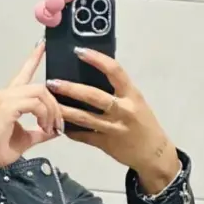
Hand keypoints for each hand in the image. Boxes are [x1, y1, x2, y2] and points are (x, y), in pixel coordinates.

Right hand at [0, 40, 63, 168]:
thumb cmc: (0, 150)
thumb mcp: (26, 138)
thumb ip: (40, 131)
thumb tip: (55, 130)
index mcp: (9, 98)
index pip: (23, 73)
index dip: (33, 59)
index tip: (42, 45)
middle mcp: (6, 93)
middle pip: (40, 86)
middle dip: (54, 104)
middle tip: (58, 124)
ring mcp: (5, 98)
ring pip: (39, 92)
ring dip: (51, 110)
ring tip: (51, 127)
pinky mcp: (7, 106)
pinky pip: (35, 103)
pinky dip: (44, 115)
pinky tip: (44, 127)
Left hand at [47, 48, 180, 190]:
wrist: (153, 153)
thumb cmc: (142, 122)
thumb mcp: (135, 101)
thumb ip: (117, 90)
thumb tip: (92, 73)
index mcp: (132, 94)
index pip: (115, 71)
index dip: (97, 60)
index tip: (78, 51)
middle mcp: (124, 110)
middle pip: (95, 96)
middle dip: (71, 89)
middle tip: (52, 82)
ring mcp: (114, 128)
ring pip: (85, 118)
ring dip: (65, 111)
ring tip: (50, 103)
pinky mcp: (106, 144)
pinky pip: (85, 137)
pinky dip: (71, 131)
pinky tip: (59, 126)